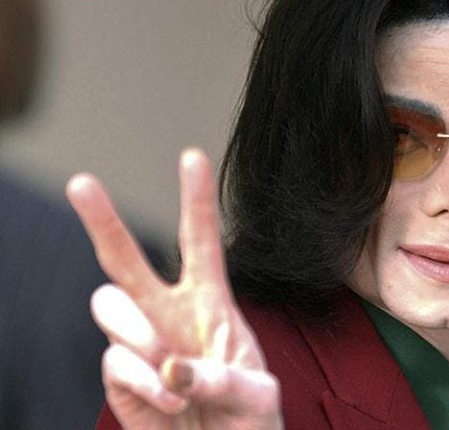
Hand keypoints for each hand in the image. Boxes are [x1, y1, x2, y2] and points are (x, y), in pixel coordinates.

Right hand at [67, 149, 282, 429]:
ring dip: (137, 331)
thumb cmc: (249, 420)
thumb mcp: (257, 394)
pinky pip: (115, 362)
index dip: (196, 200)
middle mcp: (169, 315)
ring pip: (109, 304)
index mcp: (211, 304)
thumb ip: (223, 377)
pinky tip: (172, 400)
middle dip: (103, 220)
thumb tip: (174, 367)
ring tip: (171, 368)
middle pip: (126, 258)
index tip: (191, 156)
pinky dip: (145, 381)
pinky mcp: (121, 378)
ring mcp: (141, 344)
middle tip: (81, 183)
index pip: (200, 242)